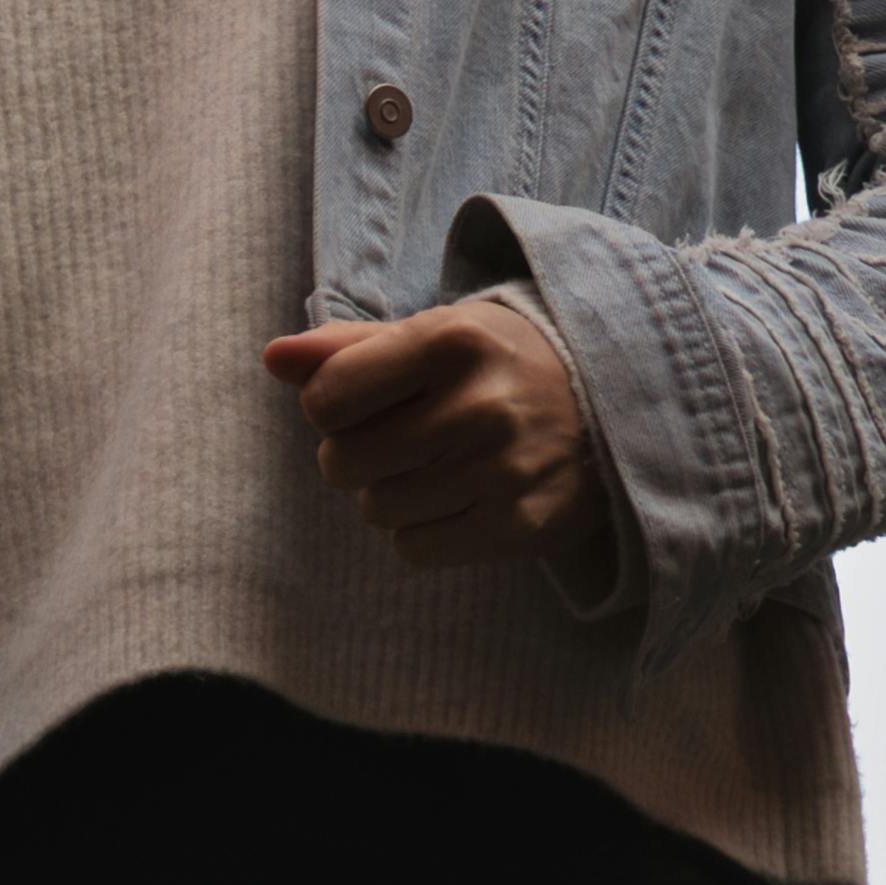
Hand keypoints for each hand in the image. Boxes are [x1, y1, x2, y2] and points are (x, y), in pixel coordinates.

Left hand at [262, 297, 607, 571]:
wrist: (611, 402)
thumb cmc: (496, 365)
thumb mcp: (431, 335)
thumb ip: (346, 348)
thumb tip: (273, 358)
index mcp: (451, 342)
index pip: (327, 399)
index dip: (328, 405)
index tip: (360, 400)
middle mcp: (481, 406)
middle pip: (343, 463)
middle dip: (353, 455)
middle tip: (397, 440)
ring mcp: (504, 471)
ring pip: (376, 510)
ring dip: (388, 494)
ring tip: (433, 467)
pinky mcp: (520, 526)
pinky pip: (414, 549)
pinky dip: (420, 531)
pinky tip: (456, 500)